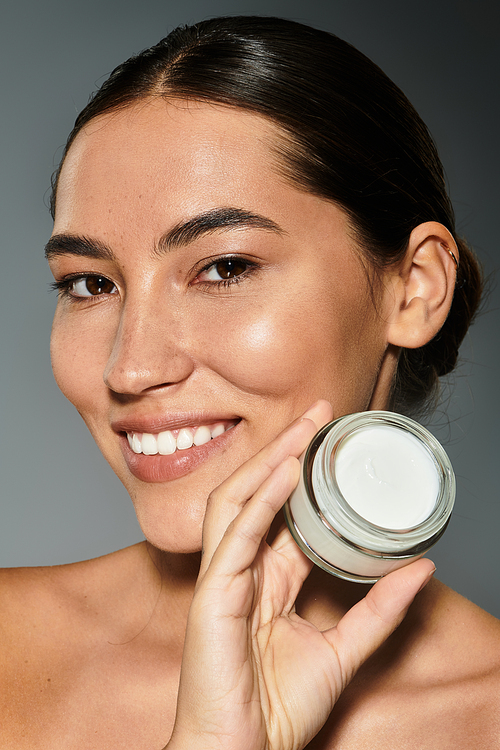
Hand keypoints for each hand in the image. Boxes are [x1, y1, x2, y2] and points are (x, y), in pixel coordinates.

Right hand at [167, 401, 434, 749]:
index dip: (306, 476)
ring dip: (270, 462)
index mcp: (266, 581)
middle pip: (257, 493)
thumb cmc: (275, 709)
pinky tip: (283, 474)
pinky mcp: (212, 595)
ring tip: (303, 430)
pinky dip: (259, 502)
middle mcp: (242, 570)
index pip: (284, 513)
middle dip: (286, 451)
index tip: (333, 443)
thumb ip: (379, 610)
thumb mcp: (343, 651)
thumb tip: (420, 568)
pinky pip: (235, 537)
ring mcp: (223, 578)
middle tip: (320, 414)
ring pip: (239, 501)